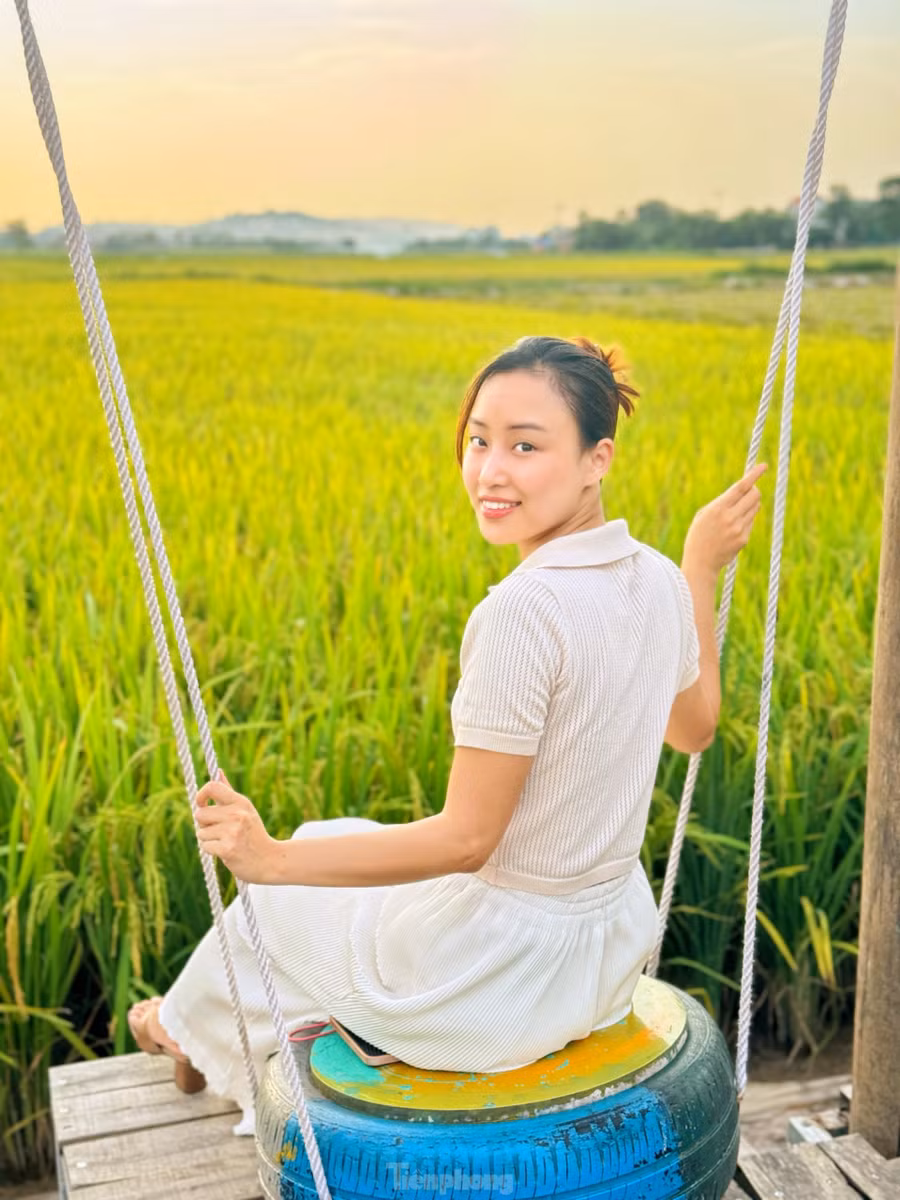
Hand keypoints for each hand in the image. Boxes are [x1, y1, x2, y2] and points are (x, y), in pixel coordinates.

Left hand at [194, 770, 279, 882]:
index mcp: (241, 802)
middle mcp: (237, 814)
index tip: (201, 804)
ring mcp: (233, 832)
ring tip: (225, 842)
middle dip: (204, 824)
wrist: (270, 860)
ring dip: (208, 839)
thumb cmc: (254, 834)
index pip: (213, 787)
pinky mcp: (228, 849)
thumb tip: (217, 771)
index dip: (201, 795)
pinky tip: (225, 851)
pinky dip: (211, 851)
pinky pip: (205, 846)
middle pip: (200, 813)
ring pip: (201, 832)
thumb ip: (229, 792)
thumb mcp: (246, 810)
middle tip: (219, 830)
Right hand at [682, 463, 766, 577]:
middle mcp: (730, 517)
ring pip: (755, 508)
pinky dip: (746, 520)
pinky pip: (751, 522)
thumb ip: (723, 502)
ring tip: (736, 514)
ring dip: (750, 505)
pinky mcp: (744, 539)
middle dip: (754, 490)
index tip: (764, 466)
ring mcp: (739, 529)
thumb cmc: (699, 535)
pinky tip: (733, 529)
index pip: (741, 487)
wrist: (700, 562)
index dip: (754, 475)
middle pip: (754, 495)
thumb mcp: (704, 514)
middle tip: (750, 491)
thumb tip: (745, 492)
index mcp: (718, 508)